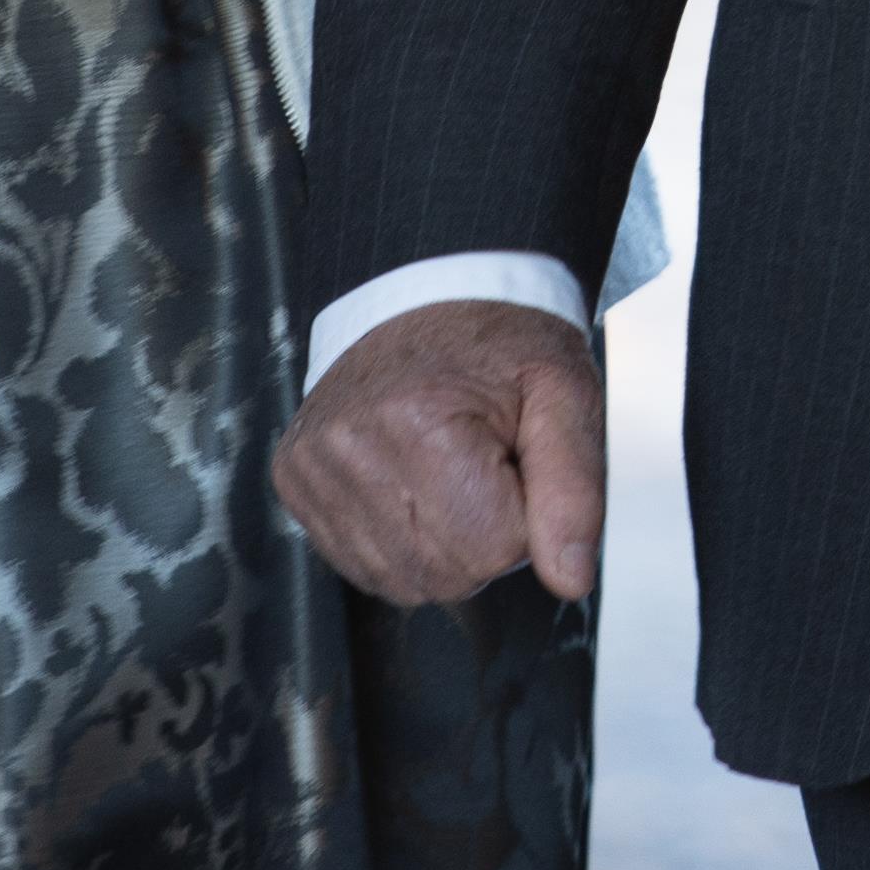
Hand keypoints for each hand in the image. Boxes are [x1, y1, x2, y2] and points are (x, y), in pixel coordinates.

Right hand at [273, 299, 603, 607]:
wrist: (423, 288)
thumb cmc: (495, 338)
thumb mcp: (563, 393)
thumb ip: (575, 488)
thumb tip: (570, 577)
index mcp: (418, 423)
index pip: (496, 549)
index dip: (523, 513)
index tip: (514, 460)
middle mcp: (350, 449)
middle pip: (447, 575)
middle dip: (484, 534)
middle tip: (485, 464)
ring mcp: (312, 469)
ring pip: (404, 581)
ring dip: (441, 544)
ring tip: (447, 471)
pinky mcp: (294, 482)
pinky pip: (362, 566)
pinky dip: (399, 541)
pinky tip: (409, 485)